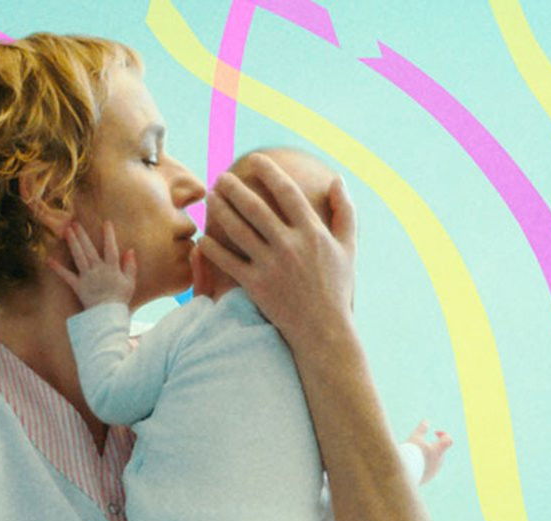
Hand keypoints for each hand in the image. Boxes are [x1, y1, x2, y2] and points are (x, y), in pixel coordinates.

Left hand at [46, 221, 135, 310]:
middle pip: (89, 249)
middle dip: (82, 235)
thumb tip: (130, 250)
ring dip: (73, 243)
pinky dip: (57, 268)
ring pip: (79, 257)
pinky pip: (66, 276)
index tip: (106, 223)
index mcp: (112, 269)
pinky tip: (49, 260)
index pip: (111, 249)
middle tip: (75, 222)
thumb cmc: (120, 299)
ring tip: (67, 230)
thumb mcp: (130, 282)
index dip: (109, 236)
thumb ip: (130, 266)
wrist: (108, 316)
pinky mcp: (77, 286)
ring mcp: (86, 277)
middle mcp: (98, 270)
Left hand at [195, 154, 356, 348]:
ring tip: (210, 197)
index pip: (287, 192)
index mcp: (313, 232)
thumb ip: (345, 212)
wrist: (324, 330)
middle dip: (235, 187)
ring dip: (221, 210)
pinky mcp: (256, 285)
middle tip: (221, 177)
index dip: (269, 172)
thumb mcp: (348, 248)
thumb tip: (339, 179)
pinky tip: (202, 237)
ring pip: (238, 230)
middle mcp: (291, 245)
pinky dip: (213, 248)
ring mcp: (271, 265)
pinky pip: (228, 262)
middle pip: (255, 207)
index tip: (255, 160)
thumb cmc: (337, 288)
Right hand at [405, 420, 453, 485]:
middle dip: (432, 446)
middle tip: (419, 444)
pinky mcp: (428, 478)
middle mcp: (439, 461)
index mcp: (438, 451)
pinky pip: (428, 469)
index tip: (435, 433)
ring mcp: (434, 471)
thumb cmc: (410, 454)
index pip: (448, 440)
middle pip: (440, 450)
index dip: (443, 434)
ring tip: (414, 455)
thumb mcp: (414, 438)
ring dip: (426, 456)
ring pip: (434, 460)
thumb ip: (421, 429)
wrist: (403, 474)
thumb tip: (426, 420)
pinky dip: (422, 465)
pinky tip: (412, 463)